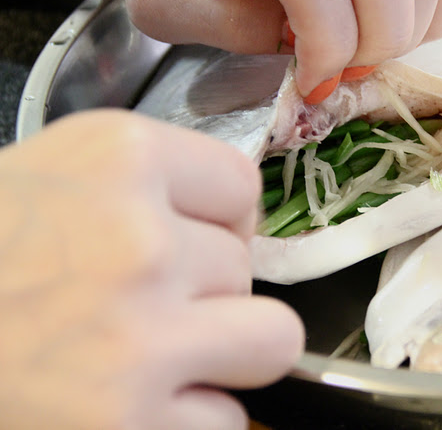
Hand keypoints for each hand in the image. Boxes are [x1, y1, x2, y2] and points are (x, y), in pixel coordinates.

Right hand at [0, 110, 303, 429]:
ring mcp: (138, 338)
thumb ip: (151, 191)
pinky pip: (226, 420)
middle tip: (129, 309)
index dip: (214, 224)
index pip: (241, 188)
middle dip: (202, 294)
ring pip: (268, 340)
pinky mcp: (128, 426)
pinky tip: (120, 409)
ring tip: (143, 362)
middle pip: (246, 268)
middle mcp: (137, 240)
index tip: (178, 243)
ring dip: (216, 359)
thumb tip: (236, 228)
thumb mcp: (52, 182)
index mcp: (117, 158)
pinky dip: (186, 422)